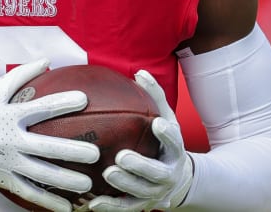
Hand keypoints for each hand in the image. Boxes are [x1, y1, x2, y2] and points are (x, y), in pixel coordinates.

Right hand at [0, 59, 99, 211]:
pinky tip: (67, 206)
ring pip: (41, 174)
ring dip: (65, 180)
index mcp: (9, 116)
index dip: (61, 103)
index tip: (84, 99)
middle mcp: (10, 141)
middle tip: (95, 153)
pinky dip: (48, 201)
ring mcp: (8, 162)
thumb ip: (21, 75)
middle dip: (70, 151)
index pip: (40, 108)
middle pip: (45, 147)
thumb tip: (47, 60)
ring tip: (88, 183)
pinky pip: (30, 192)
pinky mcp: (5, 179)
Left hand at [89, 70, 193, 210]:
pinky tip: (92, 203)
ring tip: (108, 173)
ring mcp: (155, 193)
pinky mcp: (141, 206)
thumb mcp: (166, 120)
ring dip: (124, 184)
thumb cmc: (165, 143)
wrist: (177, 179)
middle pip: (156, 173)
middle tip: (122, 156)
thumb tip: (140, 71)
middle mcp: (168, 175)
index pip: (175, 142)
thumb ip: (155, 98)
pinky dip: (110, 206)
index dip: (167, 135)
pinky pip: (125, 208)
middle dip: (141, 166)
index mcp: (175, 152)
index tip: (157, 124)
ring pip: (140, 192)